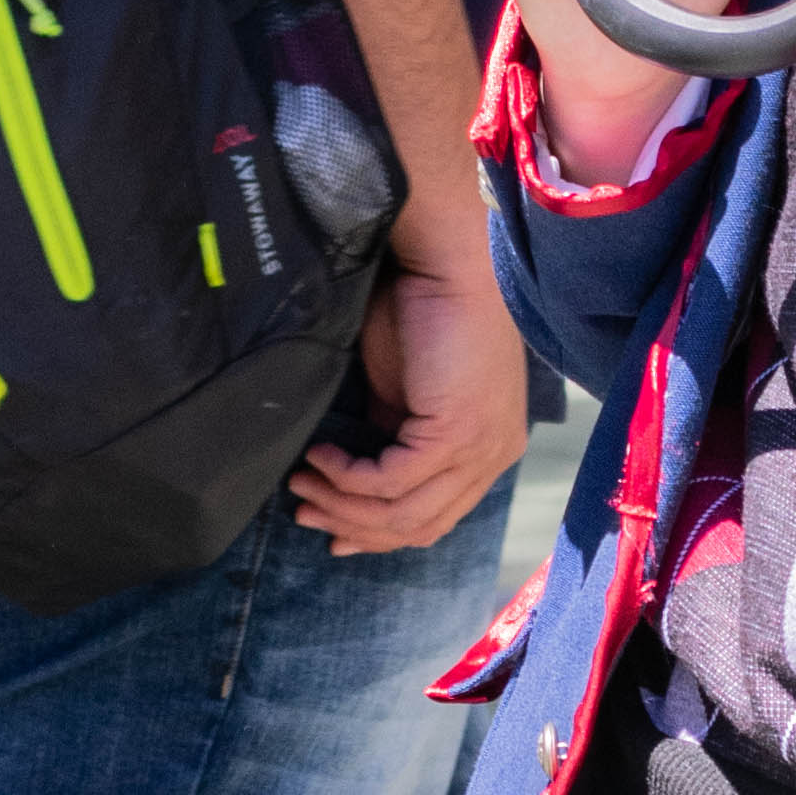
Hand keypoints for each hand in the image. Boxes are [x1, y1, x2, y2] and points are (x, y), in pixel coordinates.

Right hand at [290, 247, 531, 553]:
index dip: (378, 532)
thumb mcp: (402, 390)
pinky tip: (321, 457)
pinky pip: (392, 481)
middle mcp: (492, 457)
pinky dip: (349, 478)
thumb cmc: (421, 311)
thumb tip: (348, 478)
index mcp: (487, 449)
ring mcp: (481, 449)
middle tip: (303, 511)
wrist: (445, 262)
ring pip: (404, 514)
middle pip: (419, 527)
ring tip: (303, 483)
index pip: (435, 517)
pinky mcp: (458, 434)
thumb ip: (388, 435)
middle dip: (353, 525)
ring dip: (343, 506)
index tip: (330, 530)